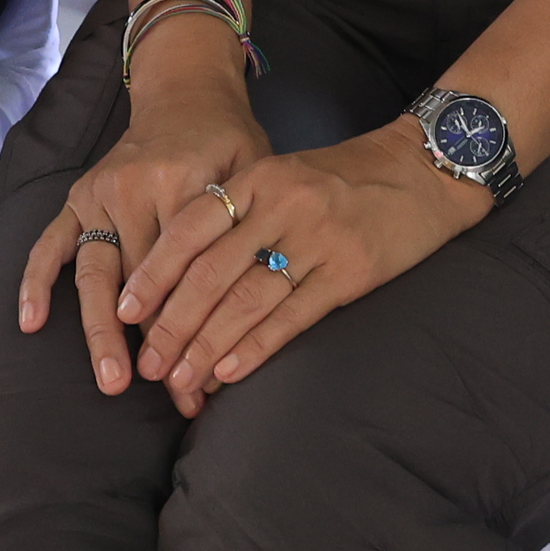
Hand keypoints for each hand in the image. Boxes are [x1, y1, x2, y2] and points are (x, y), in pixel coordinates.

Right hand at [19, 46, 269, 400]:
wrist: (187, 92)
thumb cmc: (230, 142)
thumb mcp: (255, 174)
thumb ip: (248, 233)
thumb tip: (254, 319)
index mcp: (185, 185)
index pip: (189, 273)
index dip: (197, 329)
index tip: (205, 379)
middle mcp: (136, 190)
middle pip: (144, 283)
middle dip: (154, 344)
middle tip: (162, 394)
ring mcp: (100, 194)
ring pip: (96, 274)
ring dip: (100, 331)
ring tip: (111, 380)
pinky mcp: (77, 196)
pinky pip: (50, 243)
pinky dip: (36, 281)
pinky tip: (31, 323)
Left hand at [133, 126, 487, 415]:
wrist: (424, 170)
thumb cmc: (347, 178)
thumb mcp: (286, 175)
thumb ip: (240, 212)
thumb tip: (184, 276)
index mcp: (260, 178)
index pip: (191, 229)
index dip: (154, 274)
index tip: (125, 312)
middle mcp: (284, 206)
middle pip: (211, 273)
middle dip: (172, 324)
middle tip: (148, 364)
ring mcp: (319, 239)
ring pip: (246, 300)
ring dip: (207, 347)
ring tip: (181, 380)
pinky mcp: (350, 272)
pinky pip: (292, 316)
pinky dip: (256, 348)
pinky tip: (229, 373)